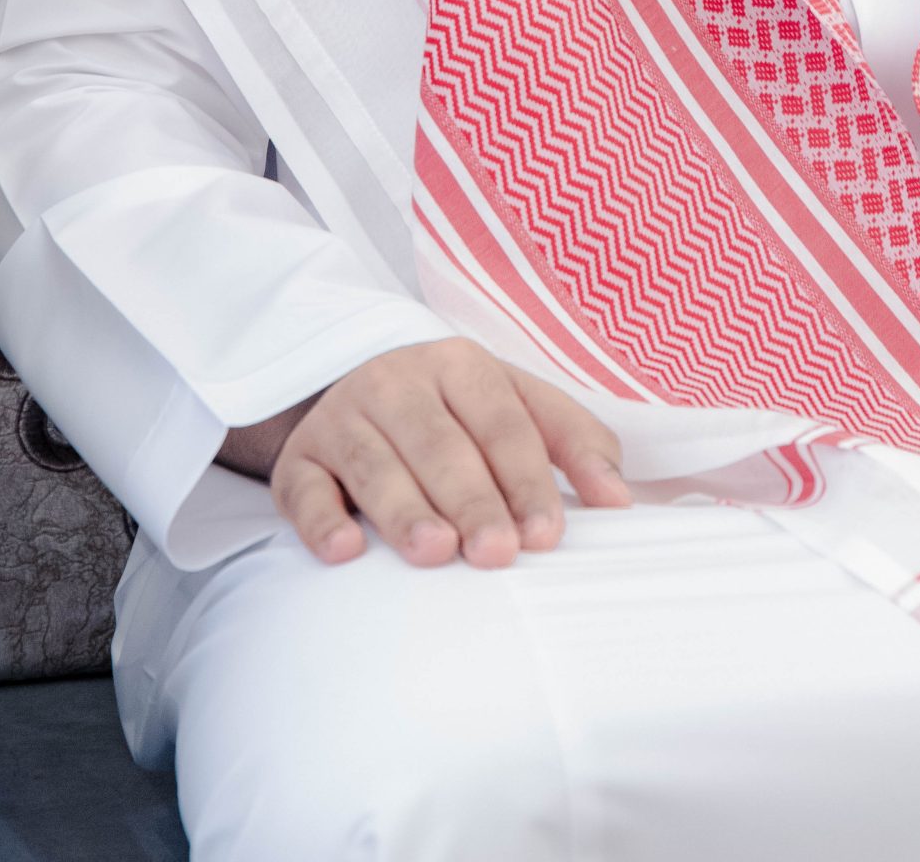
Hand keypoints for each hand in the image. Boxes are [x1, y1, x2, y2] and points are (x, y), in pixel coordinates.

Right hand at [226, 337, 629, 568]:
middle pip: (441, 443)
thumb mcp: (518, 409)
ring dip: (404, 509)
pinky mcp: (299, 457)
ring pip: (375, 463)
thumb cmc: (459, 416)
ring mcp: (344, 416)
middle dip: (472, 500)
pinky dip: (321, 519)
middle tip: (496, 553)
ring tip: (434, 552)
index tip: (548, 535)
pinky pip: (302, 487)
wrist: (361, 393)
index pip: (503, 422)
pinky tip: (345, 551)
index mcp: (462, 365)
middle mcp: (400, 381)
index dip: (528, 478)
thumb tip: (620, 501)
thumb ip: (575, 444)